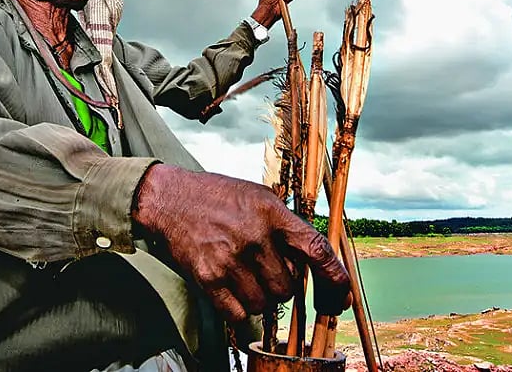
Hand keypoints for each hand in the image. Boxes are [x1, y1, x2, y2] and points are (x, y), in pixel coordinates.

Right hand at [132, 164, 350, 322]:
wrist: (169, 199)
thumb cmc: (218, 197)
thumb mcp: (260, 198)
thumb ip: (287, 226)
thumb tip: (313, 261)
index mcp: (272, 214)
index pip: (317, 250)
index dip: (336, 279)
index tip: (341, 297)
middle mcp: (254, 237)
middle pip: (289, 287)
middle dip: (282, 285)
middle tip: (266, 269)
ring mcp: (230, 259)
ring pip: (265, 303)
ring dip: (260, 297)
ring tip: (245, 274)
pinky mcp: (208, 277)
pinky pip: (239, 313)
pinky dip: (240, 309)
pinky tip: (232, 289)